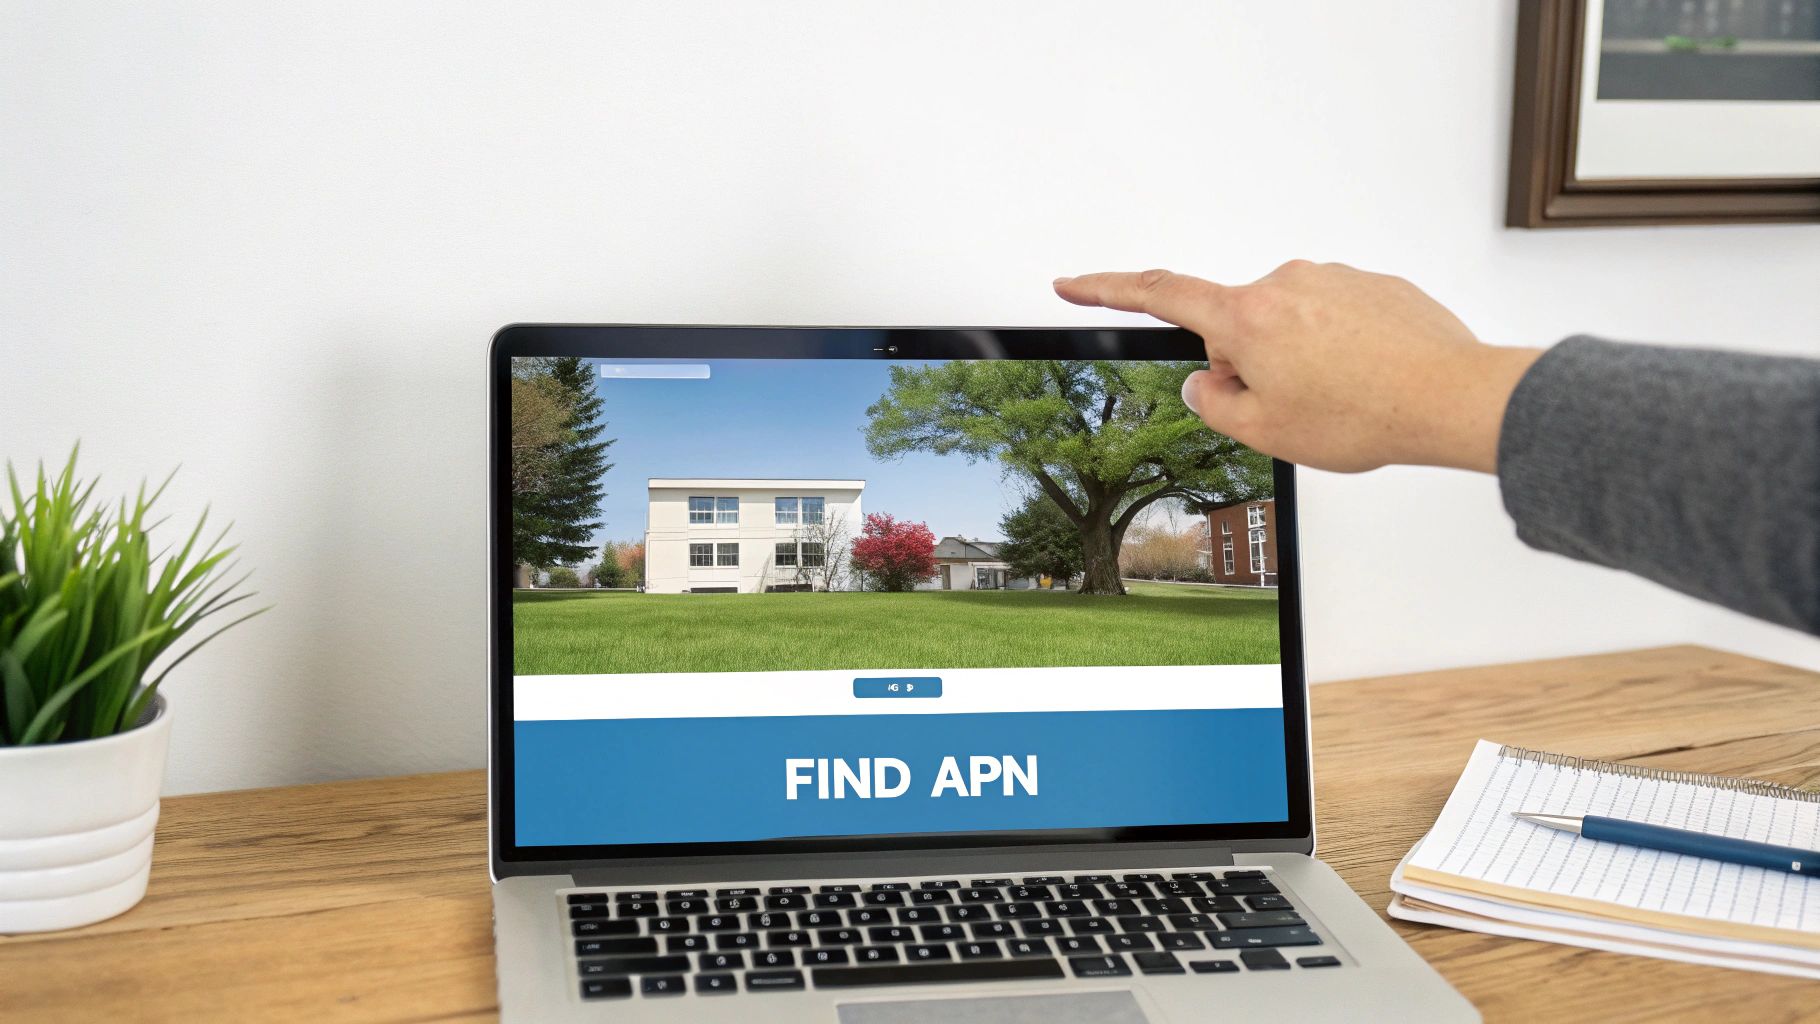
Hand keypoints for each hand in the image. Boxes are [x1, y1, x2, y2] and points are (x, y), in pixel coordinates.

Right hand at [1053, 263, 1541, 473]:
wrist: (1450, 396)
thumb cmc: (1364, 414)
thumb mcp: (1265, 431)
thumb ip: (1215, 404)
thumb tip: (1205, 381)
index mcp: (1247, 317)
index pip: (1159, 294)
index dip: (1106, 289)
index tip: (1071, 283)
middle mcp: (1286, 283)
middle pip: (1238, 325)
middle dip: (1252, 364)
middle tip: (1292, 408)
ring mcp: (1334, 278)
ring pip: (1291, 325)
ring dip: (1302, 359)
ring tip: (1342, 399)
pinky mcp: (1375, 285)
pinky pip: (1337, 320)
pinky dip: (1342, 351)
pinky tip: (1369, 381)